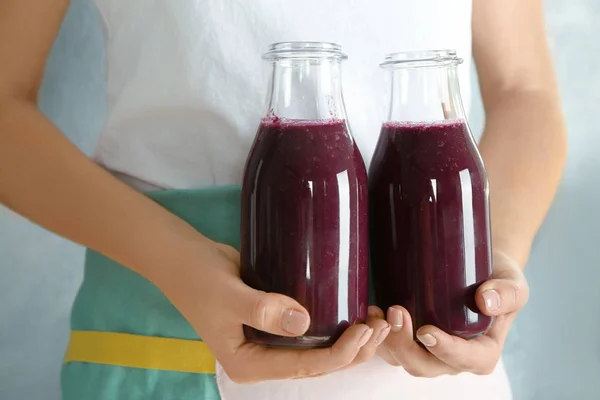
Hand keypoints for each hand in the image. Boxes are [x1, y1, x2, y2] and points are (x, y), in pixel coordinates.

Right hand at [157, 241, 389, 382]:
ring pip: (319, 349)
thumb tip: (303, 322)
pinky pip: (311, 330)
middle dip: (354, 350)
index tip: (364, 331)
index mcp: (250, 364)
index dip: (339, 354)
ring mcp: (271, 342)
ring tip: (378, 320)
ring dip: (350, 340)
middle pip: (318, 364)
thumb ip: (261, 309)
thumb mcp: (226, 296)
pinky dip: (335, 324)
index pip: (304, 367)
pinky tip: (355, 310)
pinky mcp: (277, 322)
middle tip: (381, 324)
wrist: (184, 259)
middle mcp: (264, 358)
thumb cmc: (198, 279)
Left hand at [376, 249, 528, 376]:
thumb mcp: (512, 282)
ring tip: (375, 310)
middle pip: (424, 365)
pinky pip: (388, 346)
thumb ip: (506, 292)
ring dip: (384, 340)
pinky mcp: (409, 339)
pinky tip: (369, 311)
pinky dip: (376, 333)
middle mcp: (452, 358)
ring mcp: (428, 352)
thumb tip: (486, 301)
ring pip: (401, 358)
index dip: (444, 350)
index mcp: (481, 352)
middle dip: (405, 344)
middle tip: (395, 311)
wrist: (479, 268)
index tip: (426, 331)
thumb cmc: (498, 278)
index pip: (465, 360)